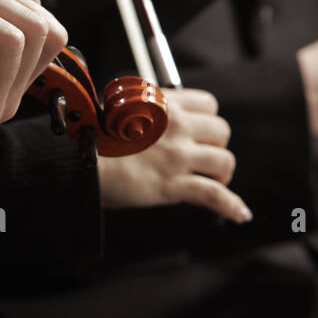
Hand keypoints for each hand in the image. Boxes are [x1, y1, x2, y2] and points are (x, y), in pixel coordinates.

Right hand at [97, 89, 251, 222]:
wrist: (77, 161)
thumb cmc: (91, 138)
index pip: (208, 104)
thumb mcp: (120, 111)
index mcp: (164, 105)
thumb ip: (145, 112)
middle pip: (221, 131)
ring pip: (224, 161)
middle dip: (216, 145)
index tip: (199, 130)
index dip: (206, 119)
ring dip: (222, 173)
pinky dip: (231, 207)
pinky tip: (239, 214)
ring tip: (214, 180)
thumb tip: (153, 121)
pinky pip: (215, 196)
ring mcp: (178, 157)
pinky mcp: (173, 186)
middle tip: (203, 158)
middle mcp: (177, 127)